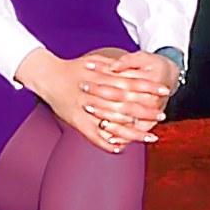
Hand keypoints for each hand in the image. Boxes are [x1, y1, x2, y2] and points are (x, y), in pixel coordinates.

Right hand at [15, 48, 167, 152]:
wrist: (46, 75)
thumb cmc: (71, 68)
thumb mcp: (93, 61)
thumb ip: (112, 65)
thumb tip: (130, 65)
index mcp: (100, 76)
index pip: (129, 81)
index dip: (148, 86)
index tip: (164, 90)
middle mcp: (95, 93)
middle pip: (125, 103)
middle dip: (145, 109)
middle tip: (162, 114)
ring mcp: (85, 108)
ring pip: (113, 121)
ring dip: (133, 130)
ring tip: (151, 136)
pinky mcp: (76, 121)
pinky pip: (93, 135)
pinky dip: (107, 142)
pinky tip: (121, 149)